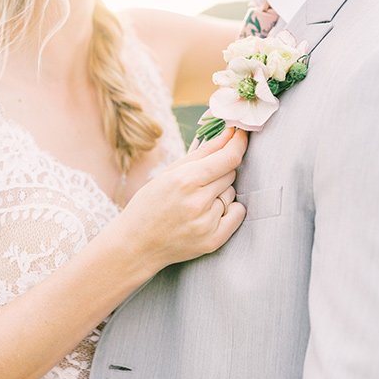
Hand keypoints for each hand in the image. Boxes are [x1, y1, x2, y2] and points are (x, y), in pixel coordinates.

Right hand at [112, 128, 247, 273]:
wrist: (136, 245)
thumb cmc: (149, 205)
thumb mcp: (169, 173)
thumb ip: (202, 152)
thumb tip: (229, 133)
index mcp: (185, 180)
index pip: (228, 158)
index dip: (239, 143)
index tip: (241, 135)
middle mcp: (198, 202)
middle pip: (231, 173)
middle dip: (220, 171)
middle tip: (199, 182)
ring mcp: (206, 224)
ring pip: (232, 193)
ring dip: (220, 193)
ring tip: (196, 203)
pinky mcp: (213, 241)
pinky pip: (238, 213)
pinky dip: (229, 210)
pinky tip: (209, 214)